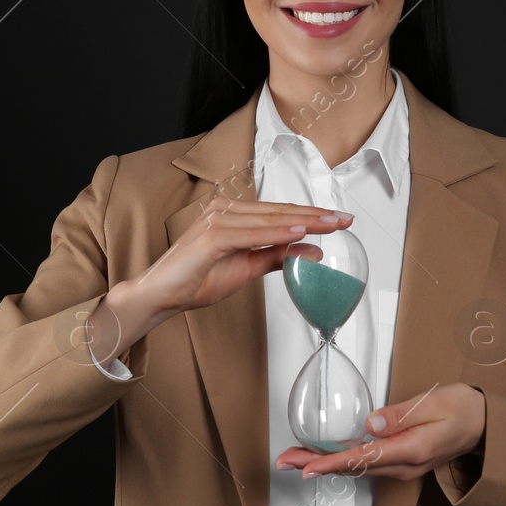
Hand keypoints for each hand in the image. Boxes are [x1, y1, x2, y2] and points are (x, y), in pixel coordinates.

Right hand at [111, 195, 353, 322]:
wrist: (161, 295)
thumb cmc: (196, 280)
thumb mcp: (246, 268)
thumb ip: (276, 257)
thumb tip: (311, 252)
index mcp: (233, 214)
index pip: (280, 213)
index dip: (311, 215)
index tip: (339, 219)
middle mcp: (225, 210)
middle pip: (279, 211)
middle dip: (315, 215)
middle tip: (345, 218)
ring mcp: (217, 220)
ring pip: (269, 219)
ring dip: (303, 221)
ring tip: (331, 224)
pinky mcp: (211, 235)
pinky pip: (252, 234)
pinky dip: (277, 233)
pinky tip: (299, 232)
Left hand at [274, 384, 486, 481]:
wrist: (486, 425)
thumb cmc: (463, 409)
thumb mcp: (435, 403)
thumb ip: (402, 414)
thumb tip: (371, 424)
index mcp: (413, 449)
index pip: (364, 458)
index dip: (332, 463)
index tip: (307, 467)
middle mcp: (405, 465)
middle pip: (354, 467)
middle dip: (317, 465)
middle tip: (285, 461)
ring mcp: (404, 466)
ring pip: (358, 468)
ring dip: (326, 464)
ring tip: (296, 459)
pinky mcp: (402, 461)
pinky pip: (367, 464)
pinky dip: (343, 462)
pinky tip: (326, 458)